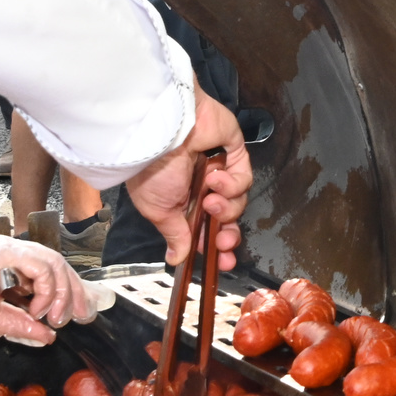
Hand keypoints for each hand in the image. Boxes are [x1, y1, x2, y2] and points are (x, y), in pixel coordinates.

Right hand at [0, 236, 93, 341]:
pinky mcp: (5, 252)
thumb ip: (23, 326)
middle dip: (74, 291)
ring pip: (54, 263)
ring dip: (60, 293)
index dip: (70, 291)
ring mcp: (9, 249)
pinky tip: (36, 307)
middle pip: (59, 264)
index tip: (80, 312)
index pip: (52, 271)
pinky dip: (45, 289)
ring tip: (53, 315)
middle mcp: (14, 252)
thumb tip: (47, 336)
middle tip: (80, 315)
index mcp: (11, 265)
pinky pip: (41, 266)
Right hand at [122, 87, 251, 268]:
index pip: (205, 230)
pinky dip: (232, 184)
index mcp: (181, 202)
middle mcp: (201, 187)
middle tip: (224, 241)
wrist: (161, 133)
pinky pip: (243, 179)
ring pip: (236, 202)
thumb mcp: (159, 210)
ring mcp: (219, 169)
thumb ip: (175, 234)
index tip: (224, 262)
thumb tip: (177, 258)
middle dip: (227, 234)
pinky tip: (215, 178)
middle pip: (226, 219)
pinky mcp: (234, 153)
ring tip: (210, 199)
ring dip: (225, 207)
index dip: (216, 247)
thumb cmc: (152, 168)